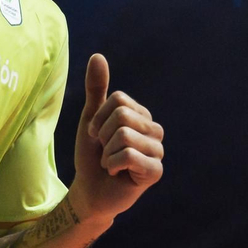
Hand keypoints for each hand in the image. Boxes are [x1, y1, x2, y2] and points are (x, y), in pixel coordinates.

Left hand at [72, 53, 163, 222]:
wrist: (89, 191)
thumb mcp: (91, 119)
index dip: (99, 118)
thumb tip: (98, 56)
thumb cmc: (92, 155)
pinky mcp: (156, 171)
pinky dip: (113, 165)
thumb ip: (96, 89)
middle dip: (103, 135)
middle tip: (105, 151)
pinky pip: (130, 155)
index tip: (97, 135)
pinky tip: (117, 173)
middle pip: (122, 115)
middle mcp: (154, 131)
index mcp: (142, 115)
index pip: (118, 100)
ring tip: (111, 163)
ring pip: (125, 135)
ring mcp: (158, 151)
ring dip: (107, 153)